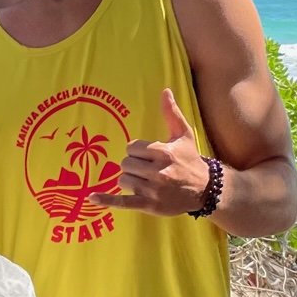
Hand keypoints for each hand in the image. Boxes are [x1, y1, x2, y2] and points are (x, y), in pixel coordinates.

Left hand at [94, 90, 208, 215]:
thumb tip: (165, 91)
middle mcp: (158, 171)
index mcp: (163, 152)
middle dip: (133, 165)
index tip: (147, 156)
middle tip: (146, 169)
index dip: (137, 151)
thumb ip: (171, 113)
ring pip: (123, 180)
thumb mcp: (183, 135)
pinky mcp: (149, 205)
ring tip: (145, 181)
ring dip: (129, 180)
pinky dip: (106, 199)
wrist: (204, 190)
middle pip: (125, 164)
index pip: (131, 148)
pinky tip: (92, 197)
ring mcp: (153, 190)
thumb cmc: (190, 160)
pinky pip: (123, 202)